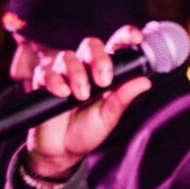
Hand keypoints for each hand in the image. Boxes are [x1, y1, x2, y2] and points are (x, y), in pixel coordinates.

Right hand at [23, 25, 153, 179]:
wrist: (60, 152)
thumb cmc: (86, 133)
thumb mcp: (108, 117)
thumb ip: (123, 98)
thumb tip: (145, 81)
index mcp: (105, 72)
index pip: (116, 46)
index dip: (126, 36)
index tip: (136, 39)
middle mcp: (85, 69)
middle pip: (91, 45)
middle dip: (99, 58)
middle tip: (103, 80)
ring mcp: (63, 74)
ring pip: (68, 56)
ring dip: (77, 74)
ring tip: (81, 96)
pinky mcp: (43, 83)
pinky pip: (46, 71)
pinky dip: (55, 81)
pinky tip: (62, 93)